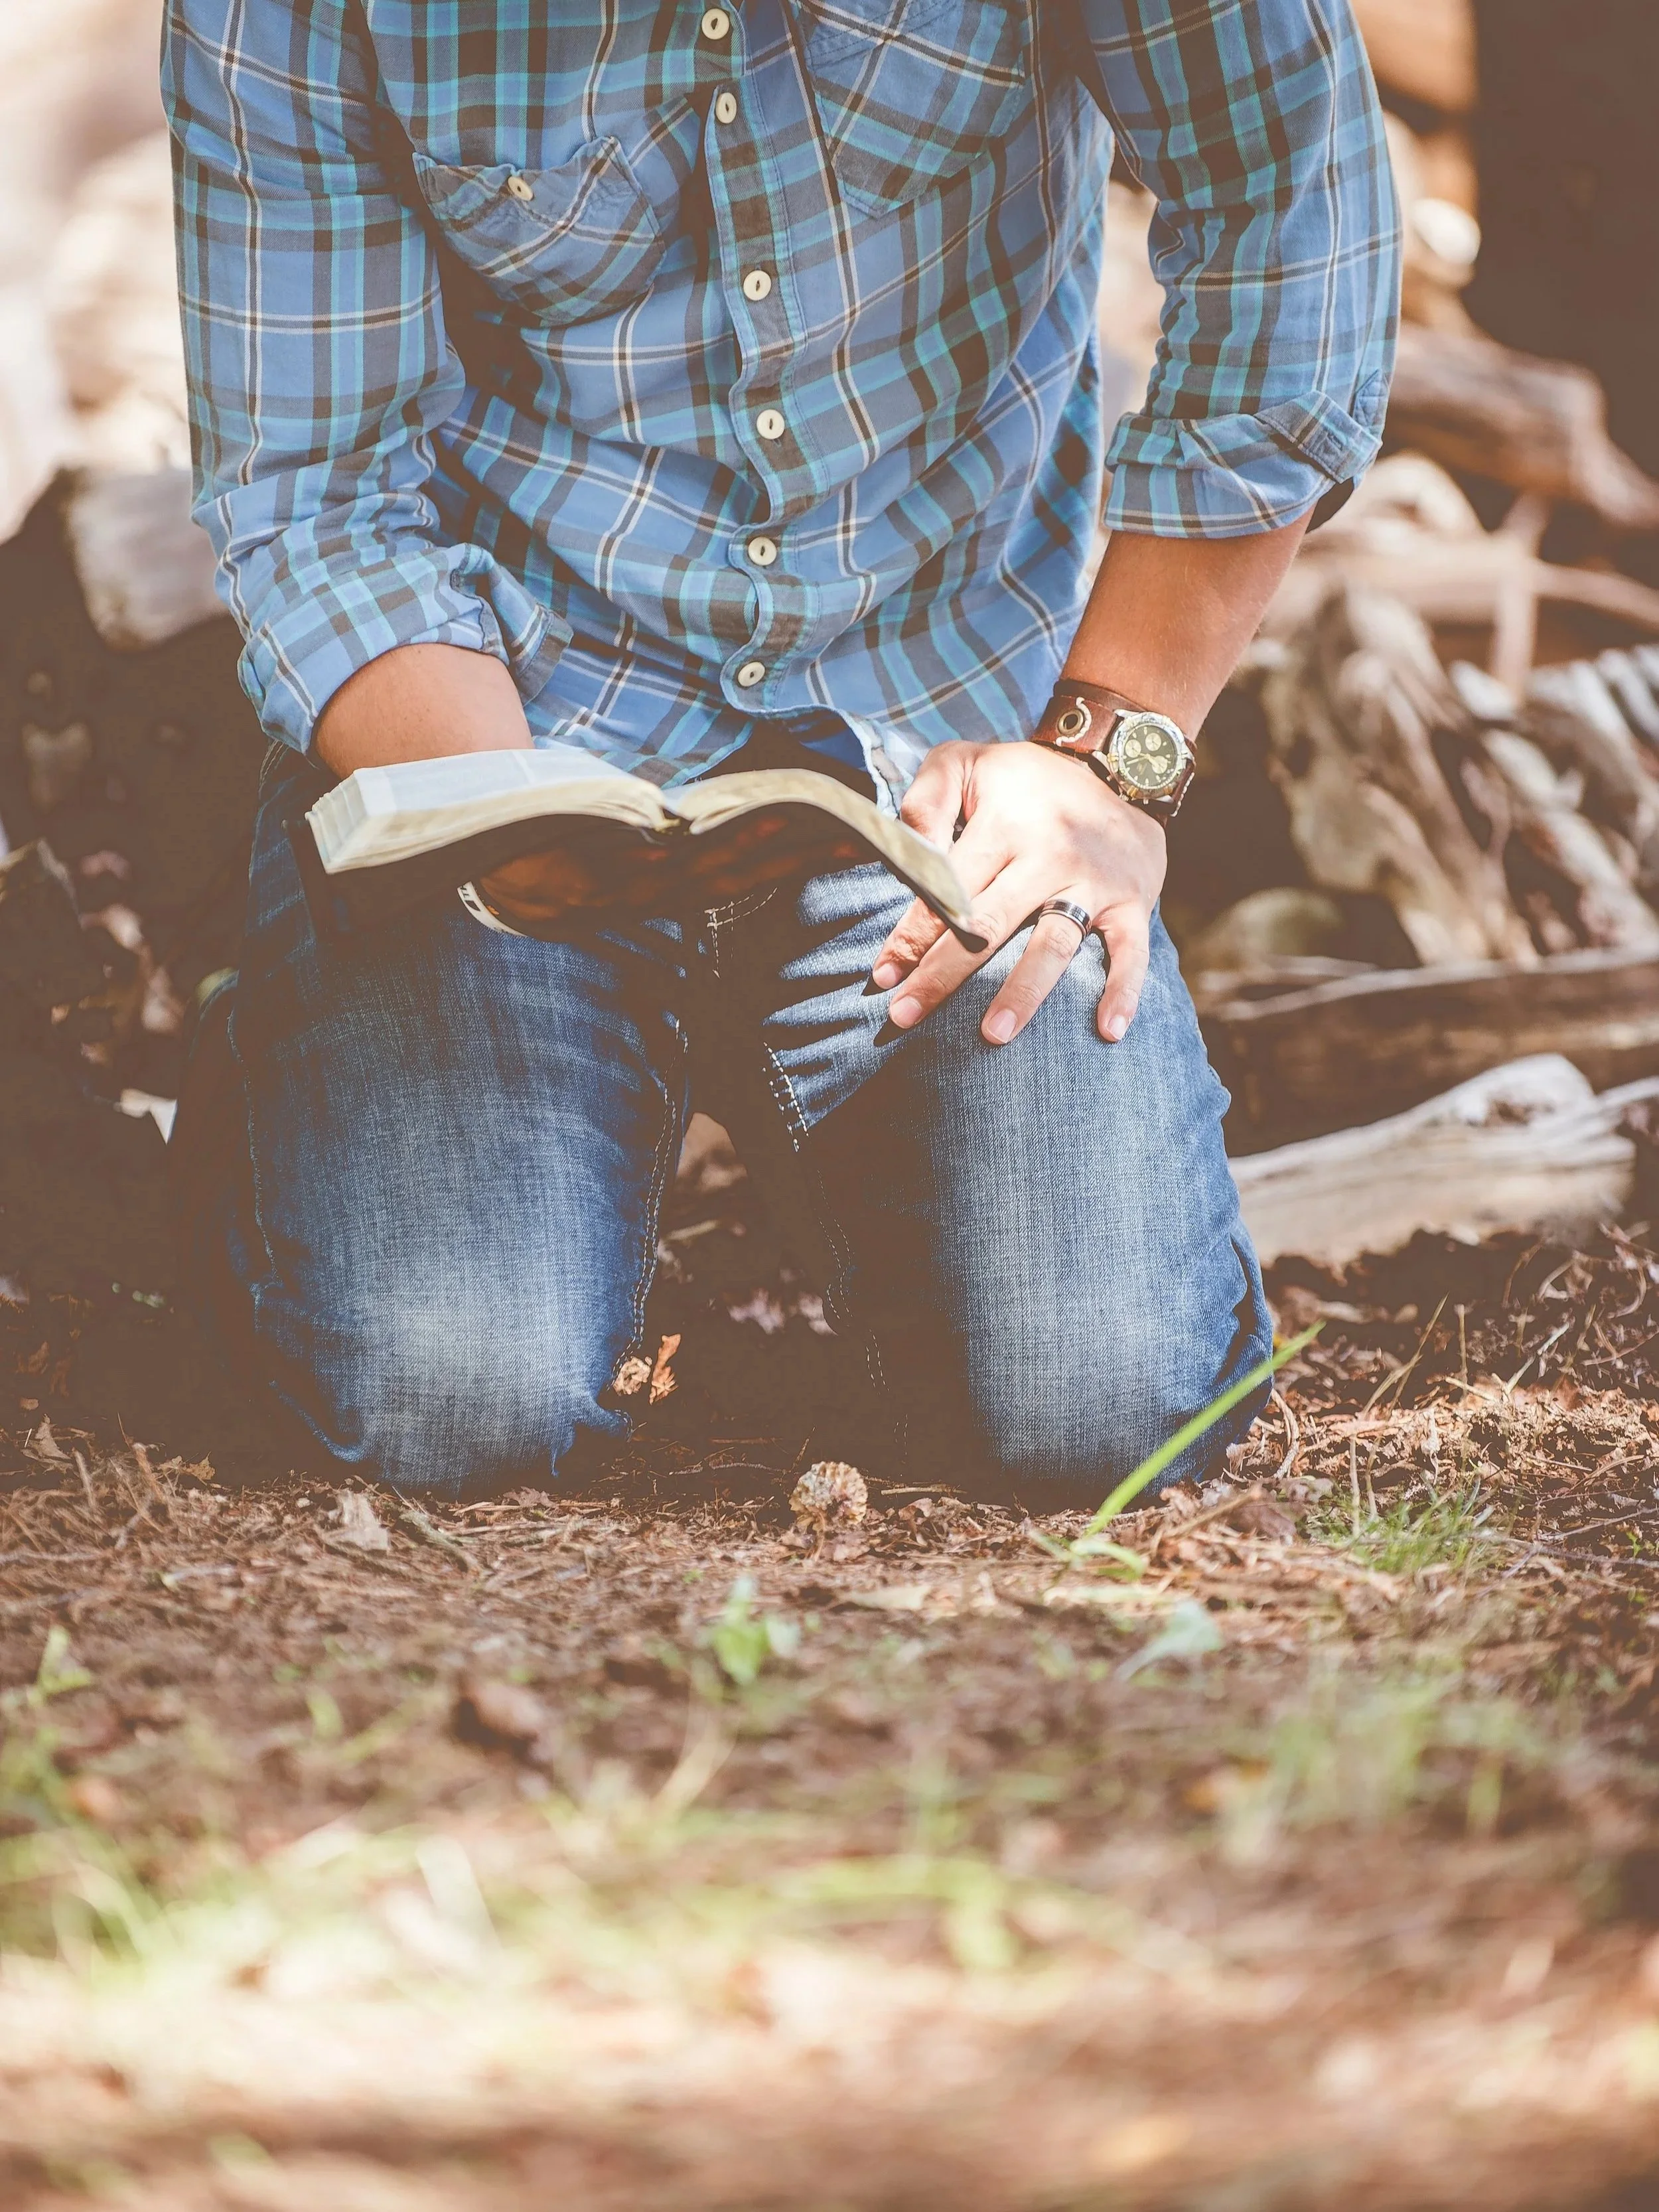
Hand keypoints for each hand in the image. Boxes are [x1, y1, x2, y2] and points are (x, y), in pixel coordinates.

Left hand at [871, 740, 1166, 1045]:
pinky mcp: (1133, 902)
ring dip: (1024, 992)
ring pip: (1054, 945)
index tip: (884, 976)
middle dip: (944, 975)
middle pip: (990, 926)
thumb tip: (904, 853)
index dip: (912, 934)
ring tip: (994, 1034)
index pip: (949, 889)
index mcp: (1005, 826)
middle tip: (904, 1017)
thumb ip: (927, 801)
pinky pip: (1131, 952)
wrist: (1121, 763)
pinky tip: (1108, 1031)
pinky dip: (1124, 991)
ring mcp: (1094, 883)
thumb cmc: (1025, 778)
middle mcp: (1049, 856)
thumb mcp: (967, 763)